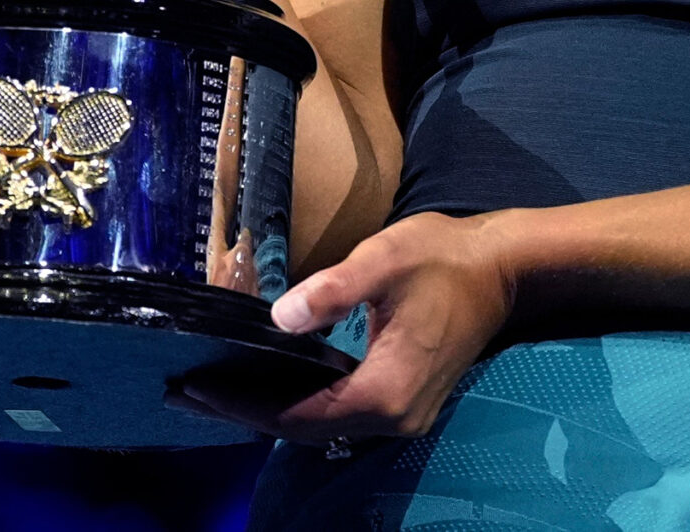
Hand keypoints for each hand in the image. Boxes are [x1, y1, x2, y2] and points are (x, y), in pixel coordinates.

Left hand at [173, 212, 520, 441]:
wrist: (501, 270)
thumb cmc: (444, 259)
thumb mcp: (384, 260)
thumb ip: (332, 290)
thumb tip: (279, 317)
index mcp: (384, 391)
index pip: (297, 414)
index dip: (242, 404)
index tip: (195, 386)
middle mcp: (393, 418)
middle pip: (303, 430)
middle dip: (244, 414)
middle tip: (188, 395)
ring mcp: (402, 415)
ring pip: (321, 426)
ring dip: (268, 412)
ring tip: (216, 392)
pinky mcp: (404, 401)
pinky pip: (339, 414)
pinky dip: (299, 404)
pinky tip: (270, 385)